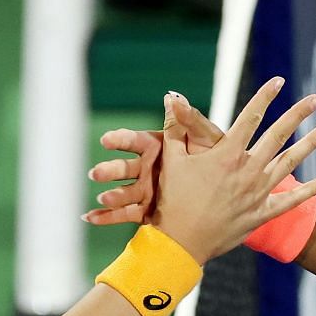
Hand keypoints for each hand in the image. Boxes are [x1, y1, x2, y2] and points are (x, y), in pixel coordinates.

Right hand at [85, 91, 239, 227]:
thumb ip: (188, 120)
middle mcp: (147, 168)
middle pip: (125, 168)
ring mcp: (146, 190)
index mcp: (157, 147)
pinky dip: (108, 217)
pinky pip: (126, 214)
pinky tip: (91, 218)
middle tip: (96, 173)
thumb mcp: (205, 137)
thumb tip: (174, 97)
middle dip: (110, 170)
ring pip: (124, 192)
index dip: (120, 140)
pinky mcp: (147, 210)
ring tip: (102, 199)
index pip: (135, 141)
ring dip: (111, 195)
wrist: (224, 191)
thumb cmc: (214, 156)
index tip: (106, 140)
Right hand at [135, 78, 315, 261]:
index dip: (265, 96)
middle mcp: (247, 170)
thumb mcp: (172, 160)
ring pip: (291, 162)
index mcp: (227, 154)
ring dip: (312, 143)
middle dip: (298, 114)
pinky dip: (311, 191)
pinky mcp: (262, 214)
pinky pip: (292, 201)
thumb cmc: (172, 201)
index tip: (278, 80)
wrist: (180, 244)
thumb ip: (175, 127)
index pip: (250, 117)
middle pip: (278, 135)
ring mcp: (258, 192)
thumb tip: (171, 97)